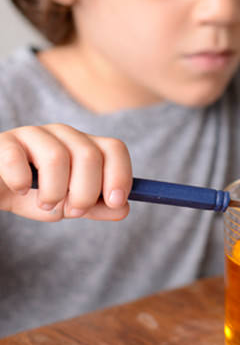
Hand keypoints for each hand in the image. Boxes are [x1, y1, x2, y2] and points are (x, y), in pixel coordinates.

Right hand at [0, 124, 131, 220]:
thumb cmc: (35, 195)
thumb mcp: (70, 205)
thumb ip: (97, 207)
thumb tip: (123, 208)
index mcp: (84, 147)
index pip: (114, 149)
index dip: (119, 175)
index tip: (114, 201)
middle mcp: (63, 135)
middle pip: (89, 155)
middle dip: (85, 192)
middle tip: (73, 210)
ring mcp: (33, 134)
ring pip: (57, 157)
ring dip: (54, 192)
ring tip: (45, 204)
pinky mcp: (4, 142)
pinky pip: (17, 159)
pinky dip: (20, 182)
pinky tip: (18, 190)